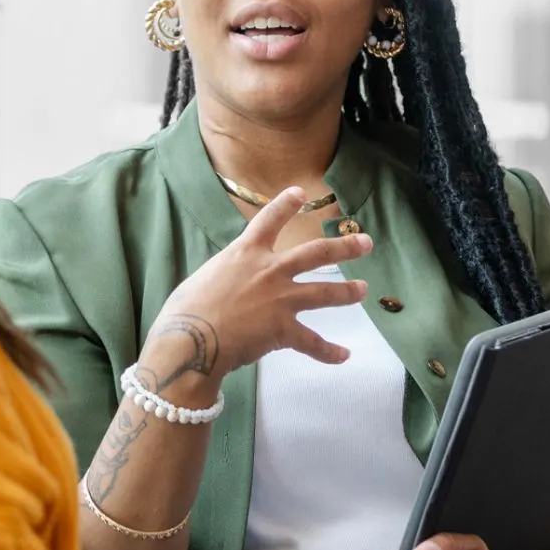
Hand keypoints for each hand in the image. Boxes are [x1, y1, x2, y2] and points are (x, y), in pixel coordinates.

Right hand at [139, 187, 371, 398]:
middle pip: (315, 253)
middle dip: (343, 247)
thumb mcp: (204, 278)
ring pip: (324, 292)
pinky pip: (312, 343)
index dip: (286, 205)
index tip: (301, 193)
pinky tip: (343, 356)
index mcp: (245, 253)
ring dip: (347, 291)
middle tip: (365, 243)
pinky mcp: (284, 330)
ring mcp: (281, 299)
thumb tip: (227, 285)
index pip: (269, 220)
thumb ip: (224, 276)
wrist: (191, 339)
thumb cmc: (185, 311)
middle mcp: (269, 270)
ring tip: (363, 289)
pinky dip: (329, 351)